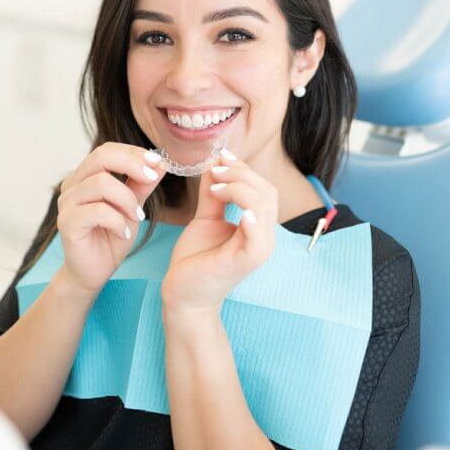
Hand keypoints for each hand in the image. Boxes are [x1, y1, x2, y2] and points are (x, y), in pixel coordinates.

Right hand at [57, 142, 167, 295]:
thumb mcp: (132, 208)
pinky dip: (117, 221)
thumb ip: (142, 186)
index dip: (133, 153)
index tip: (158, 162)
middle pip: (101, 157)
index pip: (107, 150)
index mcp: (85, 176)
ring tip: (137, 218)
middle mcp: (72, 185)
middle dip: (132, 164)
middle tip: (152, 178)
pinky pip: (97, 211)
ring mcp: (67, 203)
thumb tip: (161, 163)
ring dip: (127, 199)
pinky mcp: (67, 222)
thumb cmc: (110, 238)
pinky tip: (124, 233)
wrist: (94, 272)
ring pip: (101, 183)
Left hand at [161, 149, 277, 311]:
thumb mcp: (205, 218)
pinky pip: (258, 239)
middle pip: (267, 192)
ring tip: (216, 187)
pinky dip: (253, 220)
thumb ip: (213, 194)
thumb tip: (215, 164)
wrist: (183, 293)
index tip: (220, 157)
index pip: (262, 187)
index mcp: (257, 225)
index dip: (243, 168)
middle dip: (241, 174)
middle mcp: (263, 236)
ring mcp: (257, 250)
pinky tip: (240, 211)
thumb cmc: (196, 259)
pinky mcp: (246, 262)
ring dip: (240, 189)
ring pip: (264, 207)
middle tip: (215, 171)